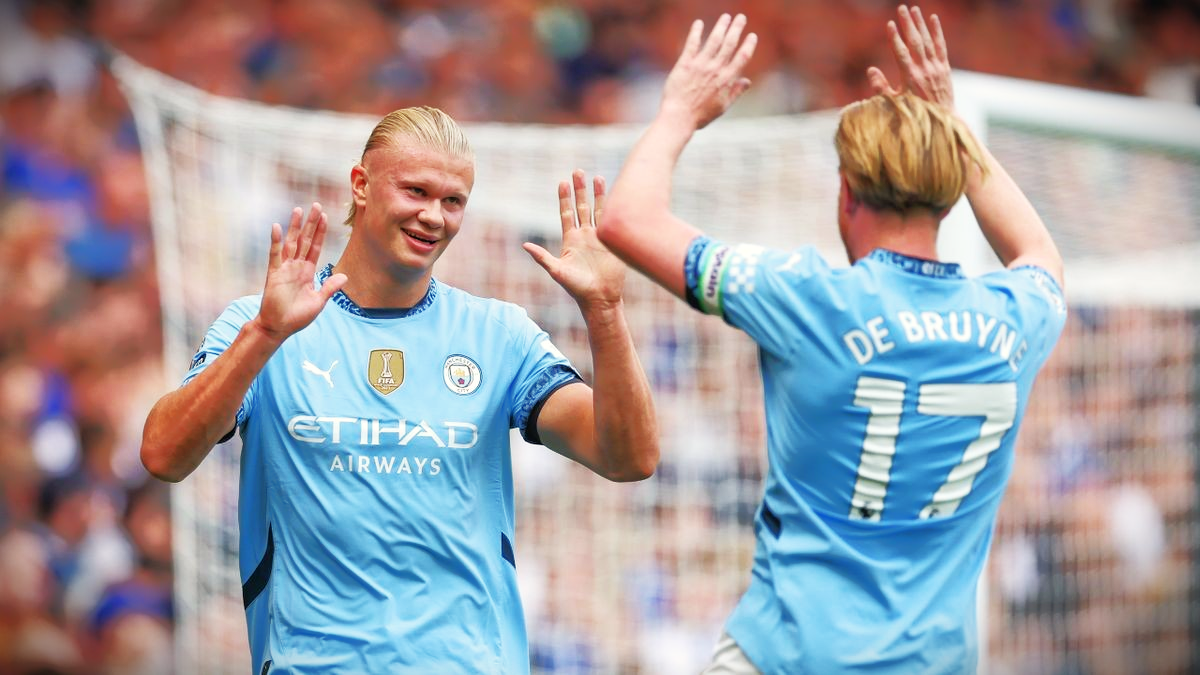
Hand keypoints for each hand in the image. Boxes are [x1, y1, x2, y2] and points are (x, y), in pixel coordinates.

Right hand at [254, 203, 346, 341]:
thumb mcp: (319, 301)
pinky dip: (276, 241)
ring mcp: (285, 268)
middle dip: (310, 223)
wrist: (279, 327)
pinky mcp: (274, 274)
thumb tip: (345, 276)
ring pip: (291, 243)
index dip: (320, 232)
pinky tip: (277, 227)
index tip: (324, 217)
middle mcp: (296, 266)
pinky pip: (275, 254)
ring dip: (294, 226)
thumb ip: (330, 287)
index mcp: (308, 272)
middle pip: (304, 240)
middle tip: (316, 205)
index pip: (315, 247)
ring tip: (298, 210)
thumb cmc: (298, 317)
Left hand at [524, 170, 624, 313]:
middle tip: (578, 171)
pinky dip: (610, 207)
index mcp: (570, 240)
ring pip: (597, 210)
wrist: (600, 298)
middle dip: (579, 190)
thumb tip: (525, 246)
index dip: (564, 198)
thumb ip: (542, 257)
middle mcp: (584, 236)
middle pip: (581, 207)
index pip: (566, 213)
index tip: (562, 182)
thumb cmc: (577, 288)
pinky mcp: (611, 242)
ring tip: (596, 177)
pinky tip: (612, 194)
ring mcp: (598, 238)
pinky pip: (610, 220)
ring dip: (596, 194)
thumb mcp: (557, 271)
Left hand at [660, 13, 757, 129]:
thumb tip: (747, 81)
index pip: (742, 57)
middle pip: (730, 44)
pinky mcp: (685, 63)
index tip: (752, 36)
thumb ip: (736, 92)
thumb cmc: (701, 115)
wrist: (679, 117)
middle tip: (741, 17)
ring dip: (721, 26)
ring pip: (714, 40)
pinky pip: (692, 44)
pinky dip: (696, 32)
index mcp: (726, 79)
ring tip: (726, 17)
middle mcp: (715, 69)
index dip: (749, 45)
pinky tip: (699, 23)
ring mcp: (700, 65)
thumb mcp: (723, 106)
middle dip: (737, 28)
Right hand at [867, 5, 954, 110]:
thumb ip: (881, 88)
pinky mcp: (944, 68)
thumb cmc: (915, 115)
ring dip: (920, 24)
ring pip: (928, 41)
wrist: (942, 121)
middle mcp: (924, 70)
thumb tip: (871, 70)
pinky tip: (932, 19)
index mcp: (910, 78)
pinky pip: (941, 46)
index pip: (901, 53)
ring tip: (914, 9)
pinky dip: (937, 32)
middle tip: (902, 8)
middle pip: (915, 42)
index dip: (895, 38)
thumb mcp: (894, 104)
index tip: (890, 24)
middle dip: (908, 24)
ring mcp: (936, 68)